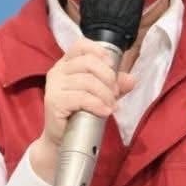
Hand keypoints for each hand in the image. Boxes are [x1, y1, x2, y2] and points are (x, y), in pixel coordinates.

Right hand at [29, 37, 134, 182]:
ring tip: (110, 106)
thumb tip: (132, 79)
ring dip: (105, 94)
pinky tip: (104, 111)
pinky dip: (97, 104)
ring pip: (87, 81)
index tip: (112, 67)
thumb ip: (116, 85)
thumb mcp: (102, 95)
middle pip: (89, 62)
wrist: (62, 139)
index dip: (100, 52)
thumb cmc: (80, 113)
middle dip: (108, 78)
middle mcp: (58, 71)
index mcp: (67, 64)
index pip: (81, 45)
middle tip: (115, 94)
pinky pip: (81, 97)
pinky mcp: (54, 101)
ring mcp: (54, 85)